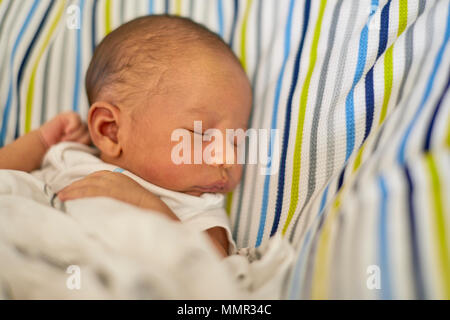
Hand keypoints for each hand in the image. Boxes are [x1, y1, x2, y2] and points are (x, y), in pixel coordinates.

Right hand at [38, 111, 90, 148]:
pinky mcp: (69, 115)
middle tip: (68, 145)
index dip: (86, 145)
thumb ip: (87, 146)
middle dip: (80, 141)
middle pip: (90, 134)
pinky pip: (77, 119)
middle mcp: (84, 128)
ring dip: (74, 136)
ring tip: (63, 140)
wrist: (43, 145)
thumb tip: (99, 151)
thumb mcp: (76, 149)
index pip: (95, 139)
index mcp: (88, 137)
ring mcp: (77, 121)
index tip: (76, 149)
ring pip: (83, 128)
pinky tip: (65, 132)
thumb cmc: (59, 150)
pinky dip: (72, 127)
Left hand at [57, 170, 178, 220]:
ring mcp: (113, 183)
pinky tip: (68, 199)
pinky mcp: (111, 191)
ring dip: (72, 190)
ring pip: (87, 185)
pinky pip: (89, 191)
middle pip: (89, 179)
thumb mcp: (130, 196)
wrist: (157, 213)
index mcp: (120, 176)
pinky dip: (77, 194)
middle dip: (74, 186)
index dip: (81, 184)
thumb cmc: (145, 210)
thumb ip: (117, 195)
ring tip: (61, 198)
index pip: (95, 177)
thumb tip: (103, 202)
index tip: (71, 190)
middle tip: (62, 194)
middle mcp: (115, 176)